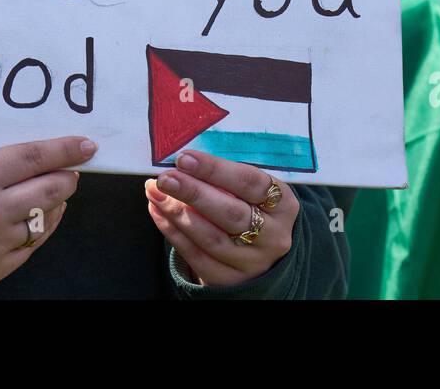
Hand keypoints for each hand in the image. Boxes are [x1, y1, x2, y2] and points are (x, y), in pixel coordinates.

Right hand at [0, 136, 95, 297]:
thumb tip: (34, 149)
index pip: (35, 157)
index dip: (66, 149)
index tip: (85, 145)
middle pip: (51, 188)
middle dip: (68, 176)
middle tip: (72, 169)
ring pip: (47, 217)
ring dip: (56, 202)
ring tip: (52, 192)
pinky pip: (34, 243)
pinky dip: (43, 225)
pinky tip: (40, 215)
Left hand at [144, 150, 297, 285]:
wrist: (264, 251)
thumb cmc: (253, 207)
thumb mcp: (253, 189)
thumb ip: (225, 176)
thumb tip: (183, 162)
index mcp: (283, 204)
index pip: (249, 182)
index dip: (215, 170)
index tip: (184, 158)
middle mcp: (274, 236)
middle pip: (231, 213)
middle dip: (193, 193)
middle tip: (165, 178)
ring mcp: (254, 261)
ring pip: (211, 238)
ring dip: (177, 213)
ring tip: (155, 193)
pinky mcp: (233, 280)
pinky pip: (198, 258)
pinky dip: (174, 234)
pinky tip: (158, 213)